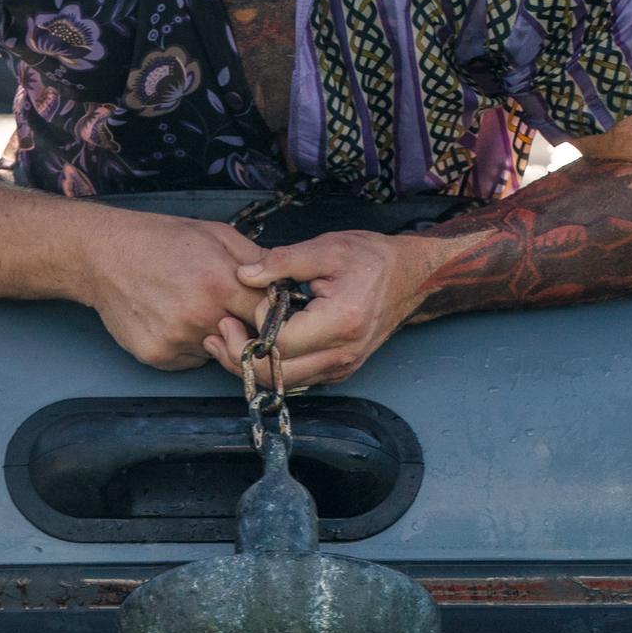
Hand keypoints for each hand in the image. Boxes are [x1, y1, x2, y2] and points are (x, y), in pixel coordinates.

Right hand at [71, 207, 263, 370]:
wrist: (104, 256)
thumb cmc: (160, 240)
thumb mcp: (217, 234)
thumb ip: (257, 259)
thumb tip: (288, 279)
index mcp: (219, 283)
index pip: (269, 314)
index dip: (271, 311)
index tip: (268, 308)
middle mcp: (199, 316)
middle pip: (247, 337)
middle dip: (245, 325)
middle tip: (230, 307)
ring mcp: (177, 339)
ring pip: (219, 350)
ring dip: (217, 335)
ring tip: (193, 306)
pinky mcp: (158, 356)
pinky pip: (193, 359)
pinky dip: (191, 345)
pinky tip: (174, 318)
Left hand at [216, 229, 439, 386]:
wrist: (410, 276)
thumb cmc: (372, 259)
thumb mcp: (328, 248)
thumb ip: (284, 261)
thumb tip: (245, 274)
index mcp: (340, 323)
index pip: (280, 343)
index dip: (255, 325)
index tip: (249, 299)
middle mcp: (342, 354)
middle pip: (276, 375)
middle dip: (239, 355)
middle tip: (220, 328)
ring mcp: (341, 367)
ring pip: (282, 384)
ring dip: (251, 365)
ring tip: (229, 337)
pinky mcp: (338, 370)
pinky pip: (296, 379)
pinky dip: (272, 366)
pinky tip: (257, 343)